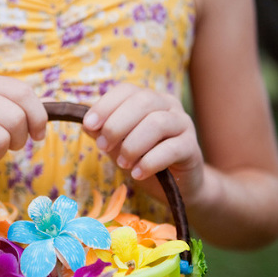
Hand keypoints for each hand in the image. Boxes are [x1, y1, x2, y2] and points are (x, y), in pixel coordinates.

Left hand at [82, 83, 204, 201]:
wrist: (177, 186)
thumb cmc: (144, 160)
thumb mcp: (118, 145)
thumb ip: (104, 133)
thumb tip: (86, 125)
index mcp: (149, 99)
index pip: (126, 90)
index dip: (105, 105)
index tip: (89, 125)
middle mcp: (168, 105)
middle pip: (143, 102)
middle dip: (117, 124)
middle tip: (103, 147)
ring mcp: (183, 124)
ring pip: (157, 123)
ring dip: (133, 144)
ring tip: (123, 163)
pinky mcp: (191, 147)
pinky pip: (171, 149)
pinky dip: (150, 162)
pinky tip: (138, 174)